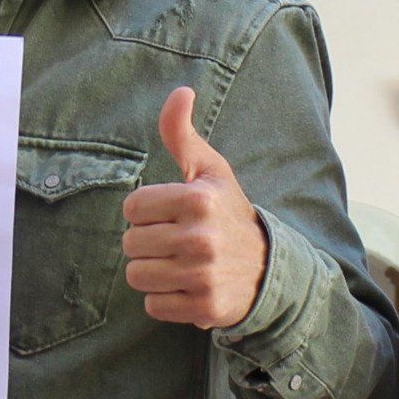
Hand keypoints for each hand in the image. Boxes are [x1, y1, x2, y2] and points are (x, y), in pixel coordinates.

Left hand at [121, 88, 267, 329]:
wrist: (268, 268)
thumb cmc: (227, 212)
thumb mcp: (209, 171)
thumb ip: (182, 134)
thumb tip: (181, 91)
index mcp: (197, 199)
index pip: (132, 208)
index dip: (146, 212)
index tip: (169, 215)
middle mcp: (200, 237)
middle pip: (131, 243)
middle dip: (148, 243)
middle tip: (176, 241)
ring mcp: (202, 274)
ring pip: (137, 276)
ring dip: (153, 272)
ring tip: (179, 263)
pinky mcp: (203, 306)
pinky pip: (153, 305)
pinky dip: (165, 299)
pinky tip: (187, 285)